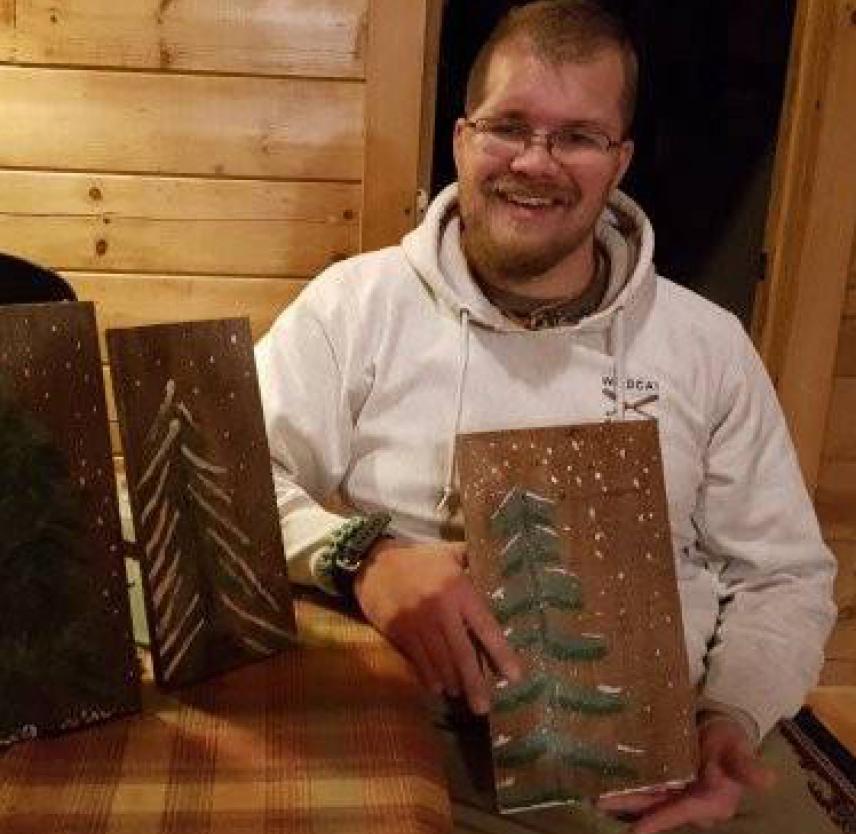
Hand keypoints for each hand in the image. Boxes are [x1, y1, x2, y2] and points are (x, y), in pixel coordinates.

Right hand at [353, 539, 521, 712]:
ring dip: (453, 682)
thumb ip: (471, 557)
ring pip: (441, 661)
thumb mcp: (447, 552)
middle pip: (463, 654)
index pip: (485, 627)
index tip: (514, 676)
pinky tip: (438, 687)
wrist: (374, 562)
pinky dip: (430, 677)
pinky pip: (418, 660)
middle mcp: (441, 610)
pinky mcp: (399, 632)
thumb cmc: (417, 559)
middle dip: (475, 683)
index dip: (501, 653)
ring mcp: (418, 623)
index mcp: (459, 590)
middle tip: (484, 707)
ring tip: (462, 695)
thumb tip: (496, 558)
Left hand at [597, 716, 774, 832]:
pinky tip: (607, 778)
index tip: (635, 831)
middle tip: (600, 803)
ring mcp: (676, 790)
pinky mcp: (665, 777)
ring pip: (646, 796)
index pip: (681, 813)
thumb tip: (767, 779)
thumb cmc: (732, 741)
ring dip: (623, 796)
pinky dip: (628, 782)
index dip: (658, 820)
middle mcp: (690, 802)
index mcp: (711, 803)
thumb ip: (746, 766)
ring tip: (595, 794)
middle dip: (629, 806)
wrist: (723, 727)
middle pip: (656, 807)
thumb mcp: (738, 751)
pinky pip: (644, 783)